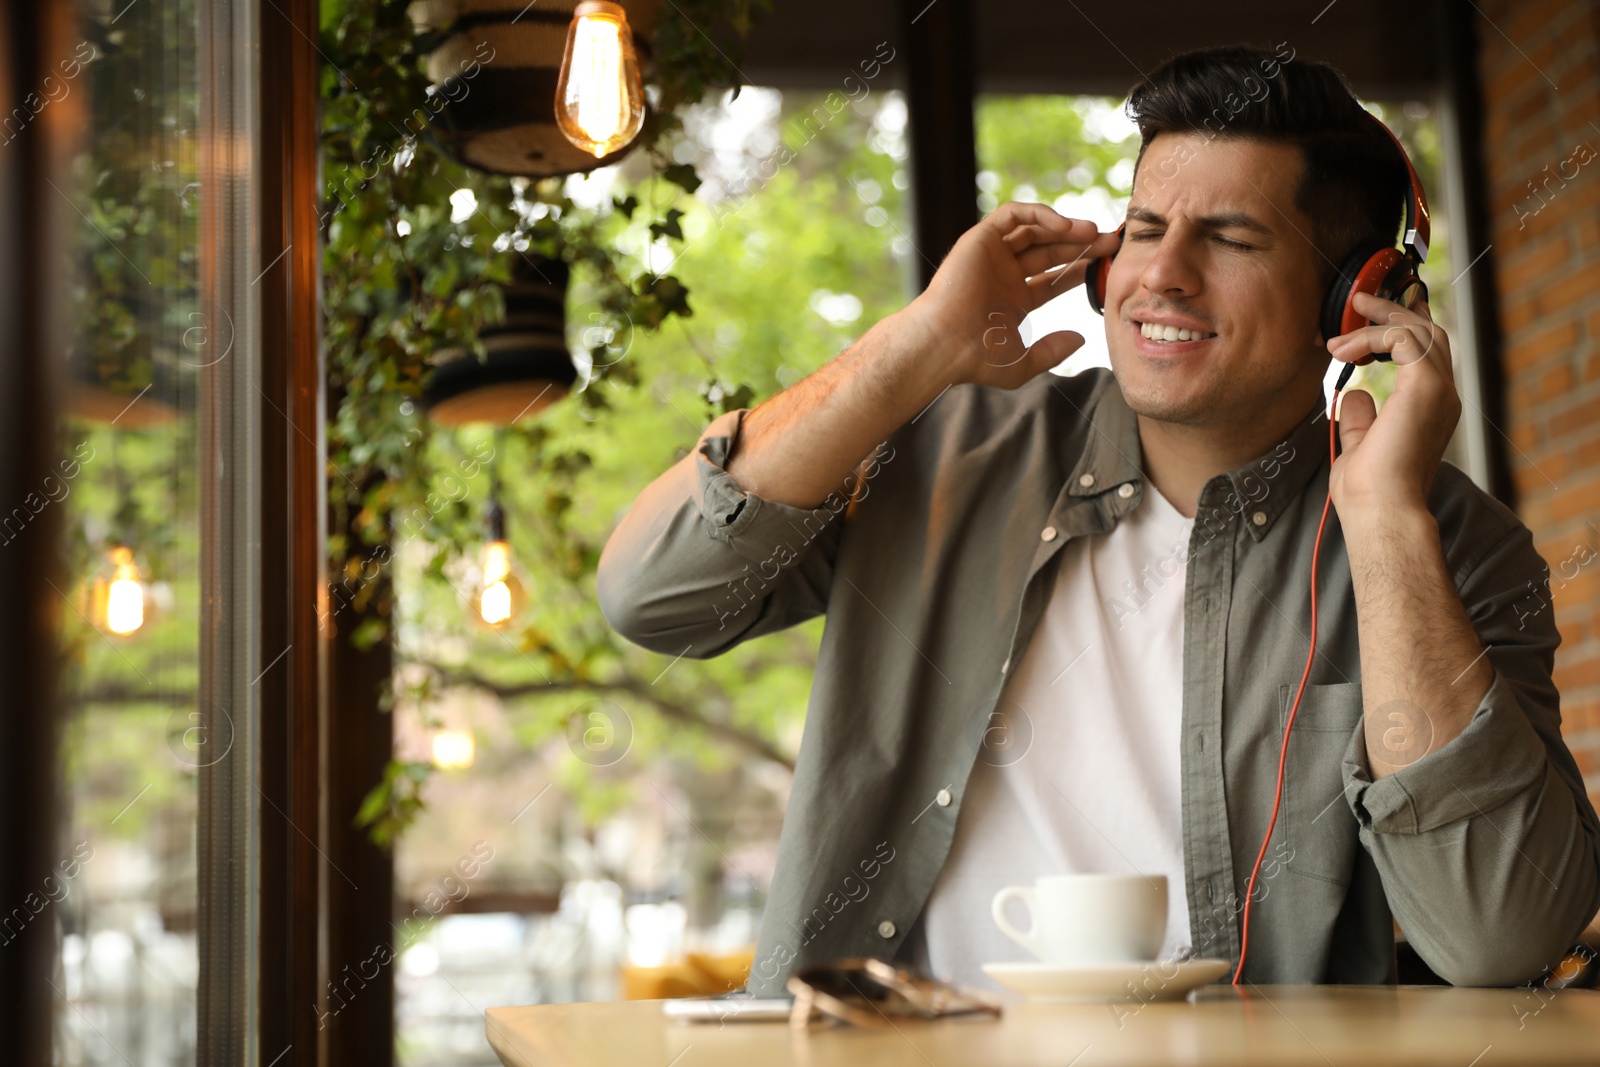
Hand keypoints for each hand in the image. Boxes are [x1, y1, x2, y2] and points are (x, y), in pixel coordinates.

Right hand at [905, 203, 1122, 388]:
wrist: (945, 345)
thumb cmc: (976, 358)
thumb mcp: (1024, 363)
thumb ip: (1052, 351)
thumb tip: (1080, 339)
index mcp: (1014, 300)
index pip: (1054, 278)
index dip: (1081, 270)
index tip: (1106, 266)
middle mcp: (1003, 275)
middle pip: (1050, 250)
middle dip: (1081, 245)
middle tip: (1111, 244)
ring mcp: (991, 256)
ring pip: (1034, 229)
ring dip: (1064, 227)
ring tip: (1091, 233)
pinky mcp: (980, 239)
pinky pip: (1012, 214)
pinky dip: (1039, 214)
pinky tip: (1063, 226)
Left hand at [1324, 291, 1461, 517]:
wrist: (1382, 511)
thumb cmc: (1370, 491)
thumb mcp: (1362, 445)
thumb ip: (1362, 419)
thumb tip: (1354, 394)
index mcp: (1433, 409)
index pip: (1427, 356)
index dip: (1401, 330)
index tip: (1367, 321)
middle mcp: (1443, 396)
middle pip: (1429, 334)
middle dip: (1395, 312)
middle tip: (1360, 300)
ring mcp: (1438, 389)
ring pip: (1420, 329)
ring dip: (1381, 317)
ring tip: (1347, 314)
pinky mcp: (1424, 385)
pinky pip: (1402, 337)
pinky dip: (1371, 334)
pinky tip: (1343, 347)